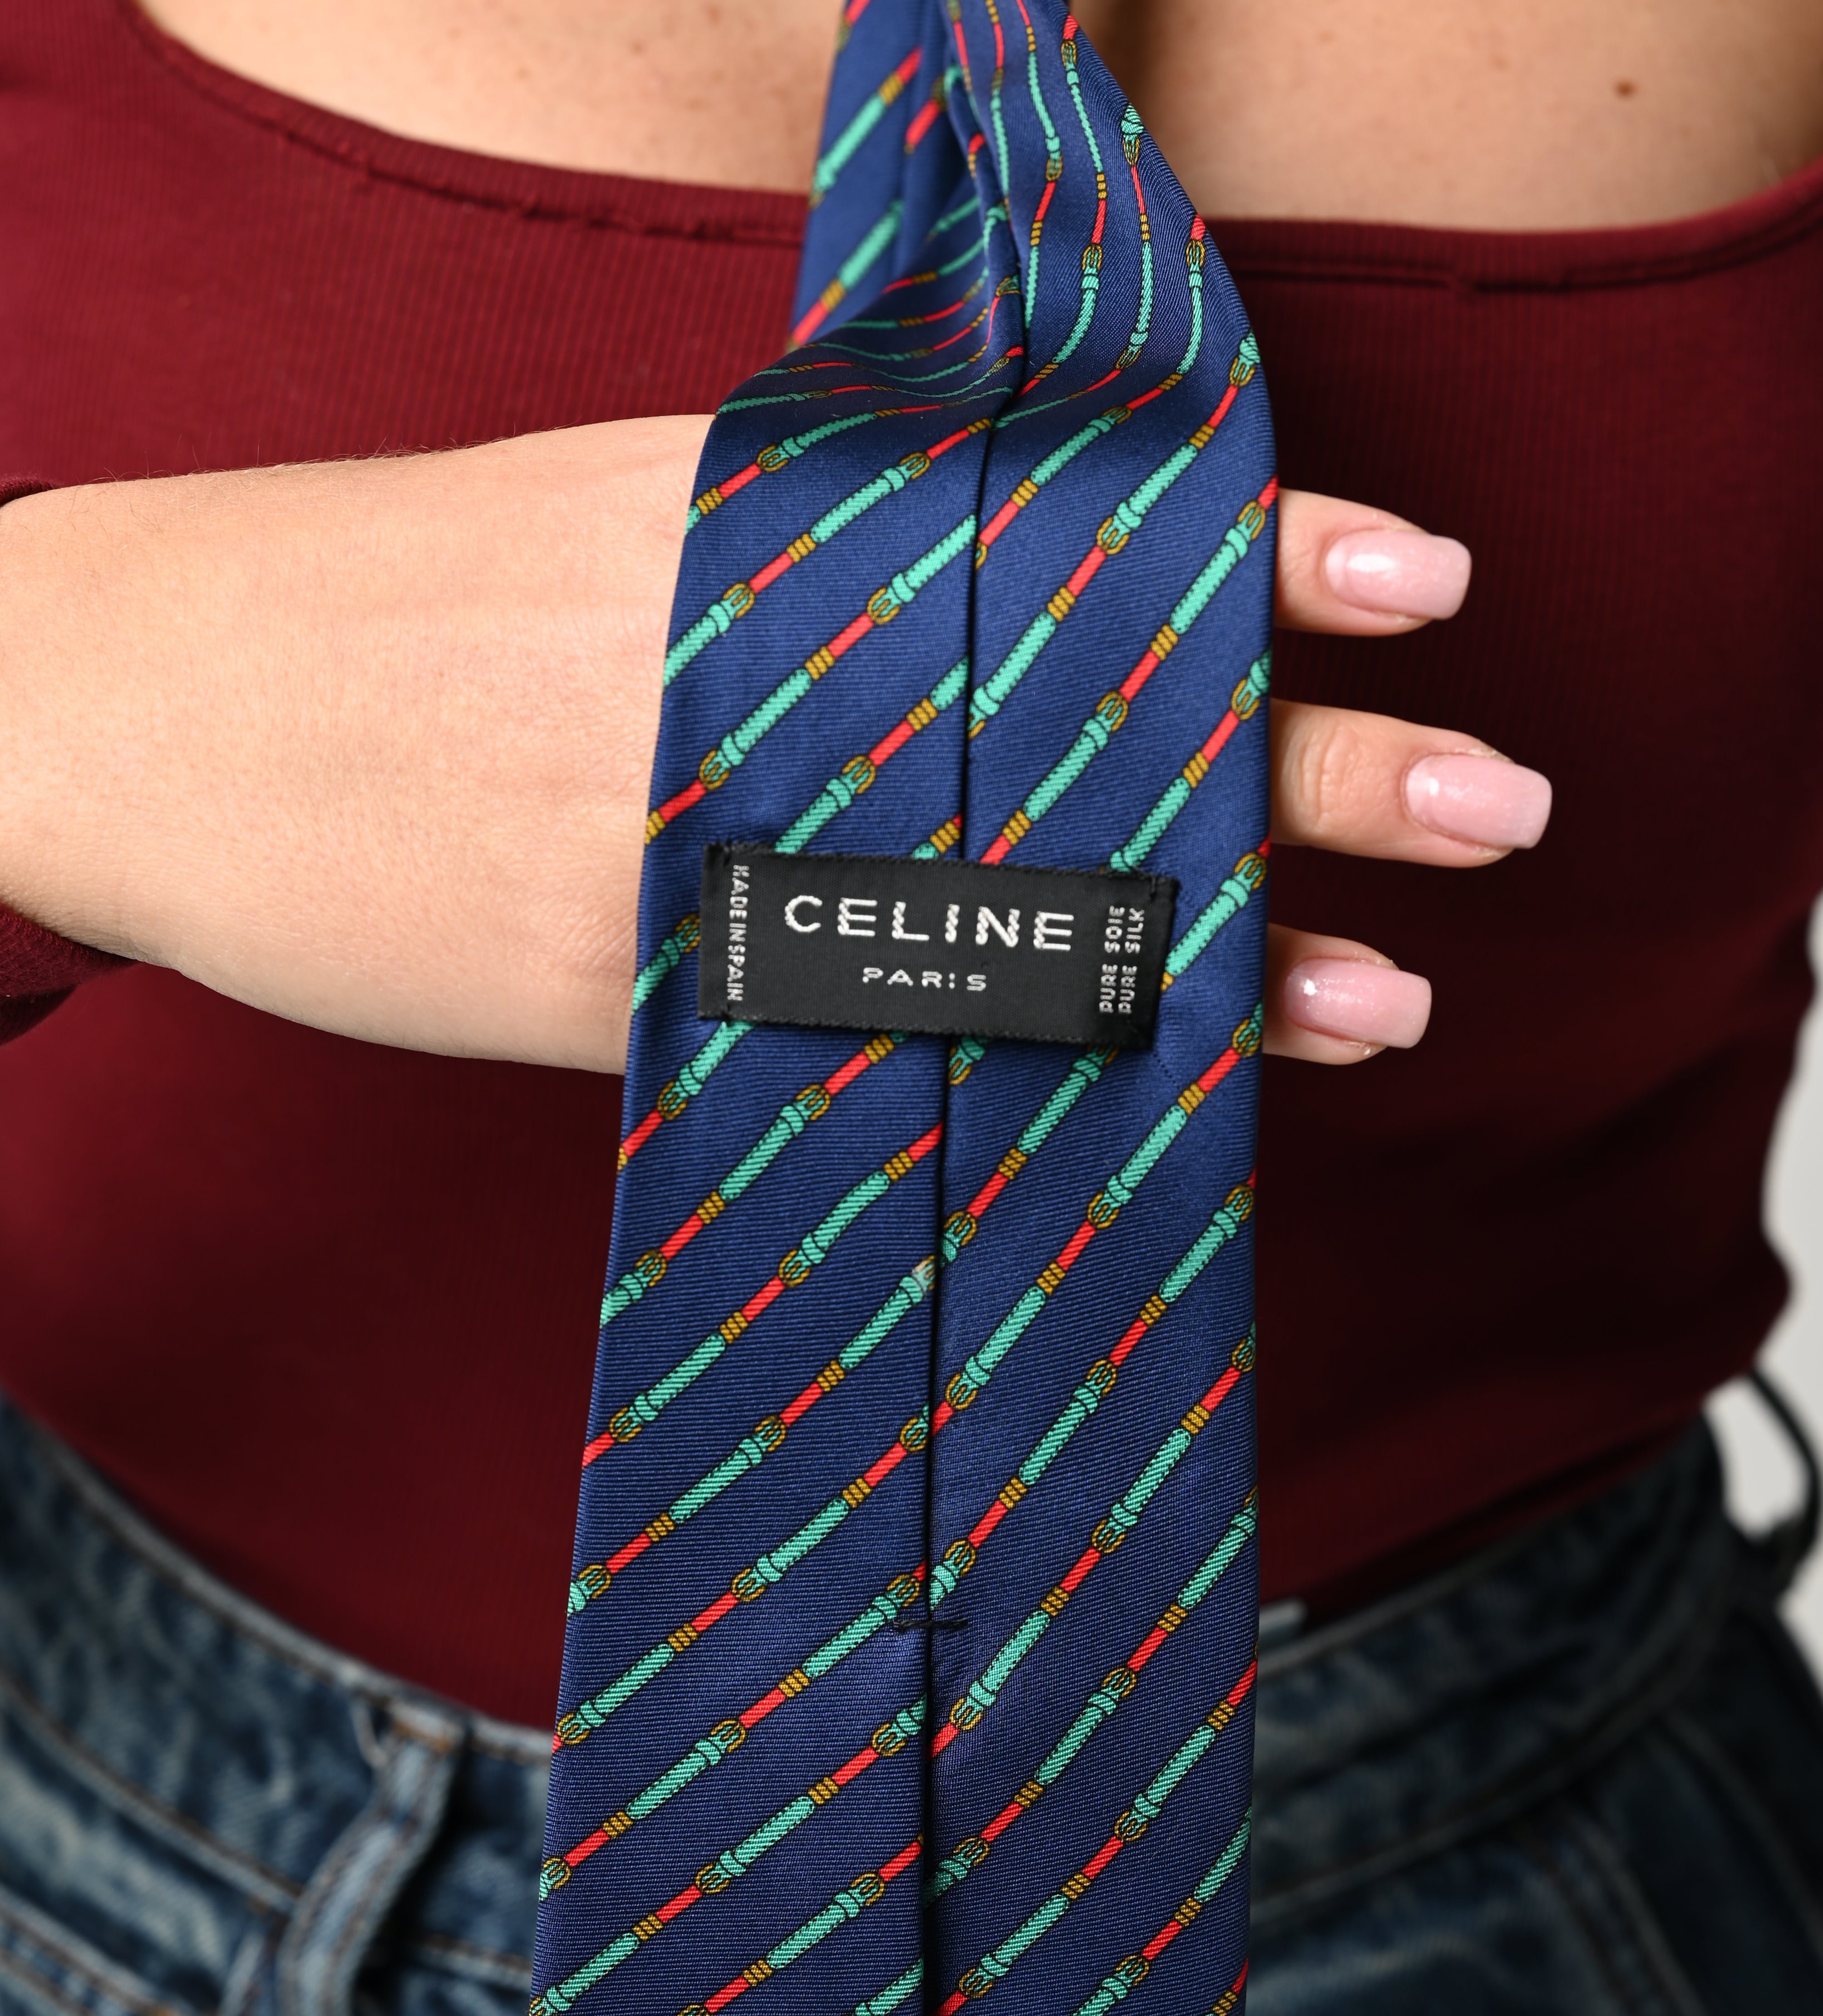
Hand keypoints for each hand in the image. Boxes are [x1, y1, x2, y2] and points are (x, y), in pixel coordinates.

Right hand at [0, 436, 1544, 1072]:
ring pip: (1014, 904)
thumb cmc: (397, 608)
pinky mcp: (631, 983)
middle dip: (1304, 774)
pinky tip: (1148, 1100)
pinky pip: (866, 1033)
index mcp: (759, 534)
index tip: (1422, 581)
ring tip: (1395, 994)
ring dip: (1220, 958)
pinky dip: (1020, 1066)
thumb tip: (1002, 662)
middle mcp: (758, 680)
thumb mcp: (621, 532)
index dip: (1259, 562)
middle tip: (1489, 805)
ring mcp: (702, 840)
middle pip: (1081, 732)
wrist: (161, 695)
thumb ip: (816, 588)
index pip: (1064, 543)